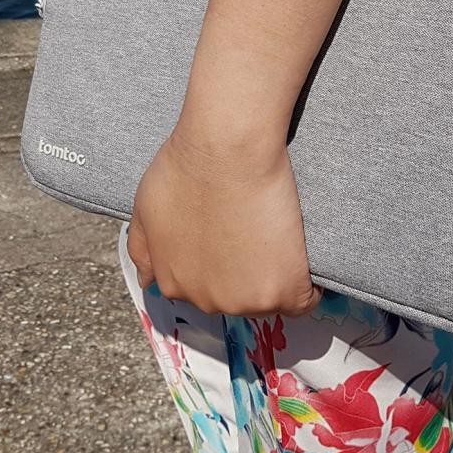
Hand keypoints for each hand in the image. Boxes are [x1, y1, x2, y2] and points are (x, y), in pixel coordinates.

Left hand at [126, 122, 321, 317]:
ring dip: (276, 276)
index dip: (222, 266)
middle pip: (236, 298)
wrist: (226, 149)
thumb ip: (142, 250)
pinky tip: (305, 263)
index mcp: (174, 283)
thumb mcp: (144, 209)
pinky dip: (310, 287)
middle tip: (257, 232)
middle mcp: (208, 301)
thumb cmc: (185, 168)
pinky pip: (305, 303)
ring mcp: (247, 300)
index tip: (235, 242)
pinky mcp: (285, 288)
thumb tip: (149, 282)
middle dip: (246, 272)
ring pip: (268, 300)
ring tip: (279, 237)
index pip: (205, 291)